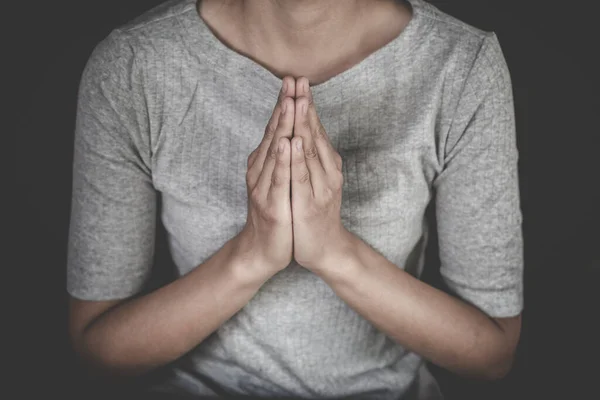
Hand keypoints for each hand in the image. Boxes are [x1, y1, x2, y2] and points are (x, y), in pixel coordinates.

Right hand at [233, 77, 295, 275]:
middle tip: (292, 80)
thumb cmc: (275, 213)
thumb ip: (279, 158)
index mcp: (264, 163)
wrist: (263, 250)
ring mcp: (263, 186)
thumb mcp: (276, 181)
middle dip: (284, 105)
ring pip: (275, 151)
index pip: (276, 128)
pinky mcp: (270, 204)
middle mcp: (260, 170)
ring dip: (283, 125)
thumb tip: (287, 132)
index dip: (285, 103)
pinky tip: (287, 143)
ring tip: (290, 101)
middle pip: (274, 133)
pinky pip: (278, 178)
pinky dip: (282, 159)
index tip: (294, 79)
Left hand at [290, 77, 353, 271]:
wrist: (324, 248)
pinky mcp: (309, 203)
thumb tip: (302, 130)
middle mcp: (327, 171)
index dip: (305, 104)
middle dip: (304, 105)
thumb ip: (310, 156)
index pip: (313, 128)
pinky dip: (297, 158)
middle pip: (313, 133)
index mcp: (326, 163)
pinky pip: (302, 177)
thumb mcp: (315, 179)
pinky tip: (293, 142)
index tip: (297, 79)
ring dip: (302, 124)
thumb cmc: (316, 211)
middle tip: (298, 79)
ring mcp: (320, 186)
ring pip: (309, 150)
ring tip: (298, 100)